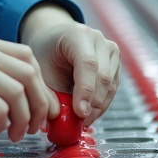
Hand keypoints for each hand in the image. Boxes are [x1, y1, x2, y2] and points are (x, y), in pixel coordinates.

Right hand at [0, 33, 56, 141]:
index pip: (28, 57)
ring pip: (19, 93)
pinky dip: (1, 125)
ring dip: (22, 119)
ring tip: (12, 134)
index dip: (41, 84)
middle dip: (39, 104)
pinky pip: (0, 109)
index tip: (42, 107)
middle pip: (30, 74)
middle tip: (35, 126)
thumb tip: (18, 97)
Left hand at [19, 3, 120, 126]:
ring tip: (83, 121)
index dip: (85, 91)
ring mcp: (109, 49)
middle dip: (93, 104)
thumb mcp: (42, 72)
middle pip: (103, 76)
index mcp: (76, 35)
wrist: (52, 39)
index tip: (80, 113)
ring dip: (98, 107)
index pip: (88, 63)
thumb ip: (53, 94)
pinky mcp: (115, 61)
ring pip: (111, 85)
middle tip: (80, 123)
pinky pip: (113, 87)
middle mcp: (97, 39)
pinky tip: (89, 113)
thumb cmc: (45, 54)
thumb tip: (63, 123)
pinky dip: (102, 103)